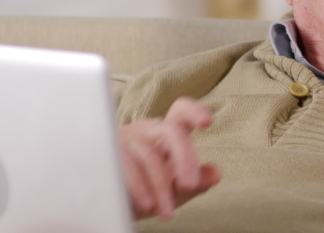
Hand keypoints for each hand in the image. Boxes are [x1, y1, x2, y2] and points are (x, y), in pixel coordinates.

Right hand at [119, 97, 219, 220]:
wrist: (108, 200)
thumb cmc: (146, 188)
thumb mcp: (174, 188)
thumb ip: (197, 181)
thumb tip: (217, 173)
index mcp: (166, 133)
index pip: (181, 112)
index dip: (195, 112)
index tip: (208, 122)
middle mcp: (147, 131)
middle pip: (172, 131)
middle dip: (184, 158)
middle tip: (190, 185)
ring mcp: (126, 140)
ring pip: (150, 155)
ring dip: (160, 187)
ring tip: (166, 212)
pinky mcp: (107, 154)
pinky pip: (125, 167)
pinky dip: (139, 188)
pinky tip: (146, 204)